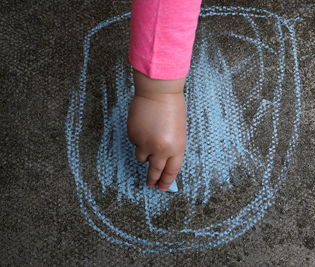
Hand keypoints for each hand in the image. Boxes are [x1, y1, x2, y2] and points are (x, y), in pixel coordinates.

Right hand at [127, 70, 186, 191]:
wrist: (158, 91)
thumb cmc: (173, 108)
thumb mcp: (179, 132)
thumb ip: (171, 148)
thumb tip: (162, 161)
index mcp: (176, 148)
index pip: (171, 171)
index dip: (166, 181)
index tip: (161, 188)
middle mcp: (160, 150)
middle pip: (154, 171)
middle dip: (152, 179)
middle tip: (150, 184)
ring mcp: (145, 143)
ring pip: (141, 158)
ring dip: (145, 153)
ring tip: (149, 137)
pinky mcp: (133, 136)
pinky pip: (135, 143)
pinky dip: (138, 138)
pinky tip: (144, 125)